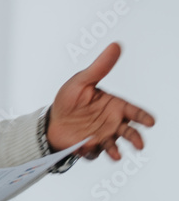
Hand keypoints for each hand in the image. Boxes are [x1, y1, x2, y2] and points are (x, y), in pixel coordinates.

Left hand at [48, 42, 154, 160]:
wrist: (50, 121)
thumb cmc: (68, 100)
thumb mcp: (81, 81)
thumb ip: (100, 67)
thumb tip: (115, 46)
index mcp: (113, 106)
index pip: (133, 111)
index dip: (142, 117)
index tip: (150, 122)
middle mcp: (111, 122)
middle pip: (129, 131)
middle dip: (135, 138)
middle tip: (139, 144)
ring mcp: (102, 136)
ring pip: (114, 144)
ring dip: (115, 150)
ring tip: (115, 154)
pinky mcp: (91, 148)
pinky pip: (94, 152)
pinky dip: (92, 152)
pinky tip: (85, 148)